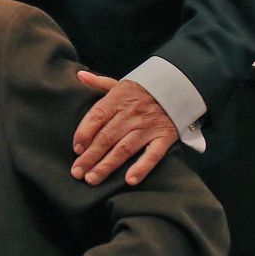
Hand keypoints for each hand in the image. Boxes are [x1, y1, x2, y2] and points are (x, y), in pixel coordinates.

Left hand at [72, 71, 178, 185]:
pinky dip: (142, 167)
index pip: (97, 117)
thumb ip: (99, 82)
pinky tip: (129, 180)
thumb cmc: (142, 90)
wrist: (178, 86)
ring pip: (124, 149)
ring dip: (107, 165)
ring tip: (92, 179)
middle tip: (77, 172)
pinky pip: (152, 155)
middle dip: (90, 156)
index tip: (76, 149)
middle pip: (107, 137)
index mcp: (118, 100)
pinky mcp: (164, 137)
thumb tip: (80, 75)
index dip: (84, 133)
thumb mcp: (120, 83)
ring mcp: (148, 127)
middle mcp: (131, 114)